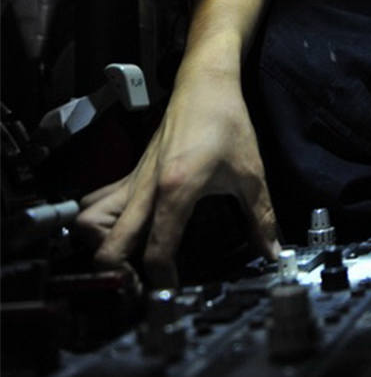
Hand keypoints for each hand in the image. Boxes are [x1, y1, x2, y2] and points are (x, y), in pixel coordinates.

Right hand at [76, 67, 278, 286]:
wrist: (205, 82)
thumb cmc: (226, 121)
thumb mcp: (251, 173)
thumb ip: (262, 218)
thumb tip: (273, 252)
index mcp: (176, 191)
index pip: (156, 251)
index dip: (161, 281)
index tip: (172, 294)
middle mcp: (145, 189)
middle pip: (108, 247)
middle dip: (119, 275)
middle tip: (140, 285)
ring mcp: (133, 180)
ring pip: (90, 223)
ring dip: (102, 246)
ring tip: (127, 259)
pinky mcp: (131, 172)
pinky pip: (99, 201)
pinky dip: (101, 221)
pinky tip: (127, 230)